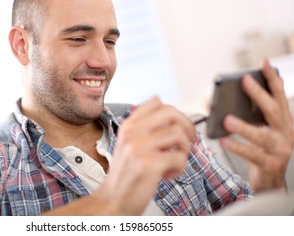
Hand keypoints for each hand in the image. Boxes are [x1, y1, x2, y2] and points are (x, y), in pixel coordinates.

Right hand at [96, 96, 196, 214]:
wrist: (113, 200)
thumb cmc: (126, 174)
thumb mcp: (129, 144)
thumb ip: (146, 130)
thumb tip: (176, 121)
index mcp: (128, 125)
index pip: (156, 102)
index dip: (175, 113)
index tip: (180, 126)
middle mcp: (133, 132)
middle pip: (171, 112)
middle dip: (187, 126)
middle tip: (190, 140)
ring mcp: (140, 147)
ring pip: (178, 134)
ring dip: (184, 150)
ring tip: (174, 161)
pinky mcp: (149, 164)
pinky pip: (180, 158)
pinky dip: (180, 168)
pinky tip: (167, 175)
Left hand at [221, 59, 293, 192]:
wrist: (271, 183)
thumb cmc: (263, 152)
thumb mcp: (262, 131)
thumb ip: (253, 116)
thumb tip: (228, 101)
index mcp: (284, 122)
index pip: (279, 96)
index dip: (272, 80)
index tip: (264, 63)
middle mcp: (286, 133)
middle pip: (273, 111)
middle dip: (259, 95)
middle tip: (245, 81)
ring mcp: (280, 150)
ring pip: (262, 135)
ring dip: (245, 126)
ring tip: (228, 119)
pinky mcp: (270, 165)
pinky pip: (252, 154)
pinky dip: (237, 146)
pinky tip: (224, 140)